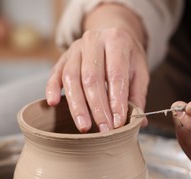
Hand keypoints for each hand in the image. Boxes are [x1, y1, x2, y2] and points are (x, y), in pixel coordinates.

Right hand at [46, 5, 148, 132]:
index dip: (116, 101)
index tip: (118, 123)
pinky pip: (55, 73)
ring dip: (77, 106)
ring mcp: (76, 48)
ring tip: (84, 127)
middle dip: (97, 108)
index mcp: (117, 40)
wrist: (113, 36)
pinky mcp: (63, 56)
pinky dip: (52, 89)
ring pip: (72, 78)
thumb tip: (138, 122)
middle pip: (92, 78)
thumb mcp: (139, 72)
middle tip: (104, 130)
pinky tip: (53, 104)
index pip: (116, 75)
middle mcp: (94, 40)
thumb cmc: (128, 58)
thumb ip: (138, 96)